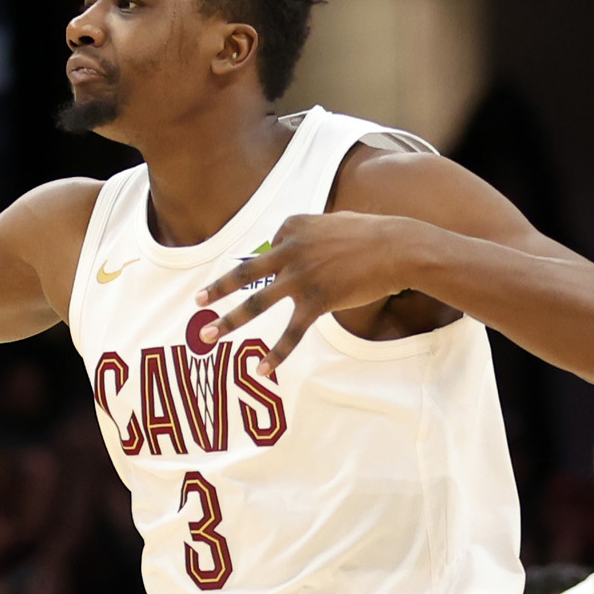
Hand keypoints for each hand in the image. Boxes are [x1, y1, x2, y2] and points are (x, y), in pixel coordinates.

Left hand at [199, 209, 433, 363]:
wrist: (397, 248)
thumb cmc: (371, 236)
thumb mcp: (333, 223)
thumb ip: (309, 235)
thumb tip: (292, 249)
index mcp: (292, 227)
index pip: (270, 249)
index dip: (280, 261)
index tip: (296, 267)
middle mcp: (289, 251)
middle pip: (245, 274)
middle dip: (218, 289)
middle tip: (197, 302)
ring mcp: (300, 277)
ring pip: (257, 303)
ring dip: (229, 321)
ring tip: (208, 335)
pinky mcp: (317, 302)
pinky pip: (291, 332)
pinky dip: (277, 353)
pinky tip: (262, 369)